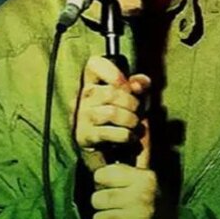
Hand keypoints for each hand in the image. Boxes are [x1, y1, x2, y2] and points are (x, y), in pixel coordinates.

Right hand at [72, 56, 150, 172]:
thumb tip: (138, 84)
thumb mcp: (133, 98)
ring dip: (131, 120)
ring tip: (135, 125)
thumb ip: (138, 85)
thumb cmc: (121, 120)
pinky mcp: (83, 136)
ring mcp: (81, 117)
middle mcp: (82, 97)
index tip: (126, 84)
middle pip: (111, 92)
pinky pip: (110, 132)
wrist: (110, 154)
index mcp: (92, 82)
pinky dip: (127, 136)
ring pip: (112, 112)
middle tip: (138, 112)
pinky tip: (131, 138)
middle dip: (133, 103)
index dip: (112, 71)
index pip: (94, 64)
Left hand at [91, 163, 157, 218]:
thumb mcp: (145, 177)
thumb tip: (136, 123)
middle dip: (101, 204)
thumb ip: (134, 158)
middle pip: (97, 199)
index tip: (109, 184)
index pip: (102, 174)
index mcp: (144, 178)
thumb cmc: (150, 200)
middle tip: (113, 205)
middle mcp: (142, 196)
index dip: (102, 180)